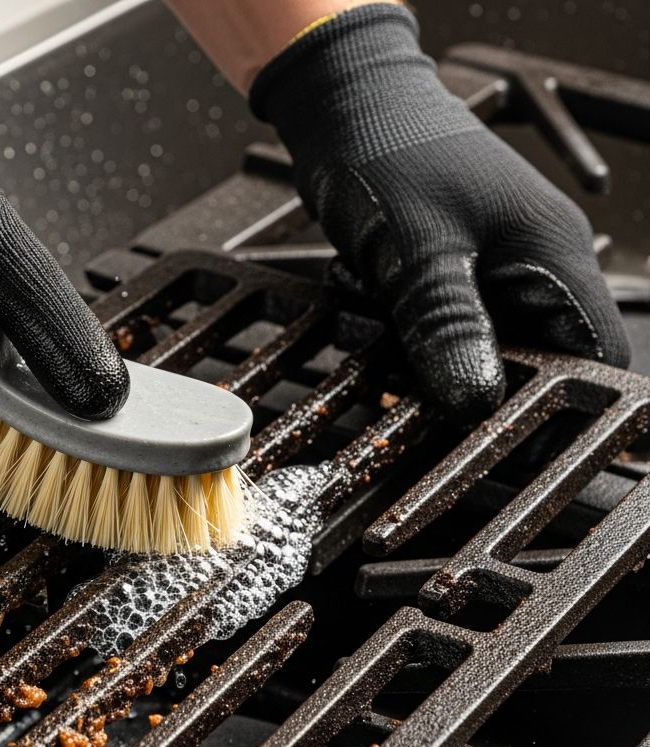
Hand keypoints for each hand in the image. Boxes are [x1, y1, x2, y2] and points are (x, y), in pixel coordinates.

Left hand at [250, 3, 628, 423]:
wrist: (341, 107)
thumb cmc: (389, 152)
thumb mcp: (418, 250)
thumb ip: (448, 326)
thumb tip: (473, 402)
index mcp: (551, 258)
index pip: (596, 357)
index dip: (565, 412)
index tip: (511, 448)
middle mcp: (529, 269)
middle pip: (525, 365)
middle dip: (463, 381)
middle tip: (408, 380)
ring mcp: (485, 271)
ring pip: (468, 351)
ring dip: (417, 354)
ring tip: (375, 310)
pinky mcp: (444, 274)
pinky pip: (431, 330)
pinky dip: (396, 333)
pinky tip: (365, 300)